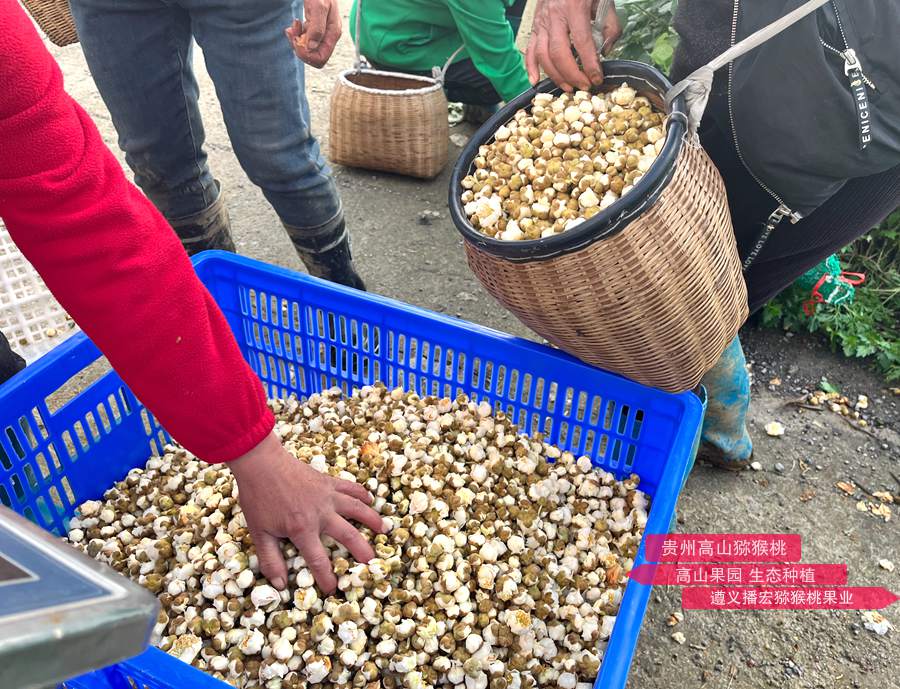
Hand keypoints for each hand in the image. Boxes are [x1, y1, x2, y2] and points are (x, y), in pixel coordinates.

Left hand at [229, 432, 383, 592]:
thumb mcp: (259, 533)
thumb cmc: (258, 499)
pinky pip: (350, 488)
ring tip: (384, 529)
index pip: (319, 561)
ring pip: (357, 509)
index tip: (333, 589)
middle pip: (348, 536)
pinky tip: (370, 500)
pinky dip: (362, 494)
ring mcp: (327, 496)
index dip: (327, 578)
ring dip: (372, 519)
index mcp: (302, 530)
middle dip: (362, 552)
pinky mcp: (328, 481)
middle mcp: (321, 514)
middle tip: (372, 564)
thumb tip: (280, 585)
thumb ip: (271, 560)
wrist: (262, 464)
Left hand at [284, 0, 341, 68]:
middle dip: (300, 48)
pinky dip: (296, 35)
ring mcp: (320, 33)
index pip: (321, 58)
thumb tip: (311, 47)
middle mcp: (327, 36)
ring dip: (296, 40)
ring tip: (294, 25)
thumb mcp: (319, 6)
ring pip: (307, 49)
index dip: (307, 55)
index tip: (298, 42)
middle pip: (313, 56)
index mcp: (332, 34)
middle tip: (294, 33)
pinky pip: (304, 40)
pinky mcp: (313, 29)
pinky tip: (294, 25)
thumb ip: (317, 28)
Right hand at [526, 0, 621, 91]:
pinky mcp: (535, 26)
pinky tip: (535, 81)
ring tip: (568, 87)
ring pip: (543, 55)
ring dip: (555, 76)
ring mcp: (542, 22)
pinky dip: (530, 68)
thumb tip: (605, 51)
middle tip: (584, 86)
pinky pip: (530, 50)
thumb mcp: (603, 1)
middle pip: (559, 53)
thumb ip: (609, 26)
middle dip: (572, 75)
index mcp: (574, 7)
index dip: (589, 64)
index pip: (581, 42)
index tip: (597, 78)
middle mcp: (555, 16)